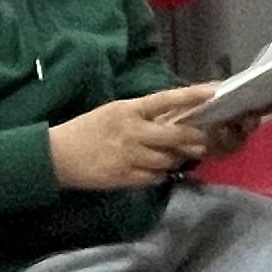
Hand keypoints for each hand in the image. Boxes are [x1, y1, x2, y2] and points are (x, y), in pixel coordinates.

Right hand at [50, 84, 212, 192]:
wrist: (58, 156)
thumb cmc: (87, 129)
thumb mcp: (115, 112)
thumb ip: (143, 115)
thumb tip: (174, 117)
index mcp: (129, 110)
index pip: (165, 100)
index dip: (190, 96)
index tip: (213, 93)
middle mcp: (133, 132)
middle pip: (176, 136)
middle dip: (196, 139)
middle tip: (206, 139)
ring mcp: (130, 156)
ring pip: (170, 159)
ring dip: (178, 158)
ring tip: (177, 155)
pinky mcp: (126, 177)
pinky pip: (156, 177)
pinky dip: (161, 173)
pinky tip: (156, 168)